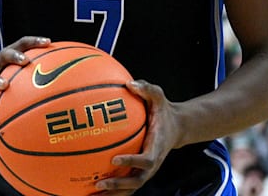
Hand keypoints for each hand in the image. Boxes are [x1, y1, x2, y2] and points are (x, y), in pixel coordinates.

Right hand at [0, 36, 50, 113]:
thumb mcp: (28, 74)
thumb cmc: (16, 80)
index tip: (48, 42)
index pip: (23, 42)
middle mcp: (0, 62)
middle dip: (15, 56)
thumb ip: (47, 75)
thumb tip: (76, 82)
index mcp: (13, 54)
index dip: (35, 41)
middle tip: (25, 61)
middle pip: (6, 54)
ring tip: (4, 85)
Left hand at [93, 80, 181, 194]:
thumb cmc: (163, 110)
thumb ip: (146, 89)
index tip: (113, 160)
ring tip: (92, 195)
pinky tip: (91, 189)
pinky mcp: (139, 172)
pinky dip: (111, 190)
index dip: (131, 162)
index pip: (146, 160)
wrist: (176, 127)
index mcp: (156, 147)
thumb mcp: (159, 96)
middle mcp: (151, 163)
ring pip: (129, 188)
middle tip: (99, 183)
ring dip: (112, 193)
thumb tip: (129, 83)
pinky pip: (125, 184)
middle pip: (136, 182)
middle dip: (118, 186)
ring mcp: (145, 171)